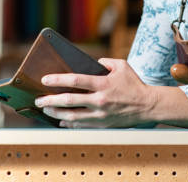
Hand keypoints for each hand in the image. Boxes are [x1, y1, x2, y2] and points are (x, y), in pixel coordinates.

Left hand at [34, 58, 156, 127]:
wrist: (148, 106)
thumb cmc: (134, 84)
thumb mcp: (122, 66)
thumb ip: (105, 62)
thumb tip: (91, 63)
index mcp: (103, 84)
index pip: (75, 80)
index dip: (58, 79)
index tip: (45, 79)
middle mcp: (100, 100)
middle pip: (69, 101)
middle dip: (51, 100)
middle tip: (39, 99)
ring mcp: (100, 115)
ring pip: (72, 116)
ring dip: (56, 112)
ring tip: (46, 109)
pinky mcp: (102, 124)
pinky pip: (81, 126)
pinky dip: (69, 123)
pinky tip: (61, 120)